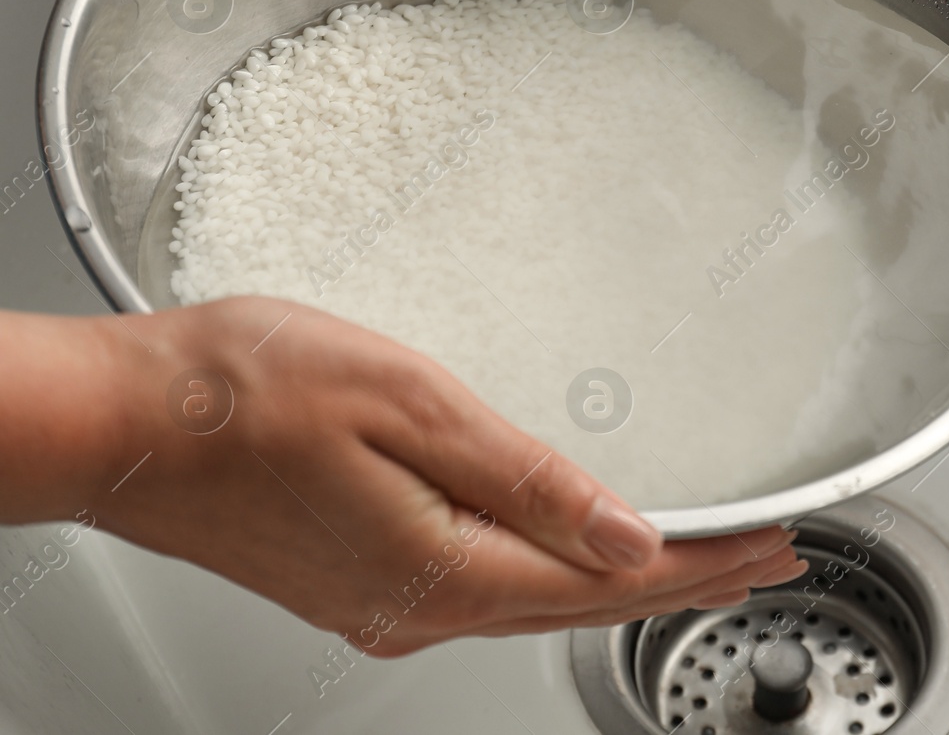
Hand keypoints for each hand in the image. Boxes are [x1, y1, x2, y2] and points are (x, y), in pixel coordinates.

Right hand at [0, 298, 801, 655]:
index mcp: (444, 567)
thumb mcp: (411, 408)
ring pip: (539, 599)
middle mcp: (418, 606)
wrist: (123, 422)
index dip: (705, 565)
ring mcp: (384, 600)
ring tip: (692, 556)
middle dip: (685, 580)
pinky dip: (555, 570)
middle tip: (762, 558)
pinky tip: (571, 551)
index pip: (611, 581)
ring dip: (623, 576)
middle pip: (584, 602)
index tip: (774, 548)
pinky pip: (489, 586)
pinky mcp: (357, 580)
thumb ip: (528, 480)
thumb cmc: (242, 393)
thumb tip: (627, 536)